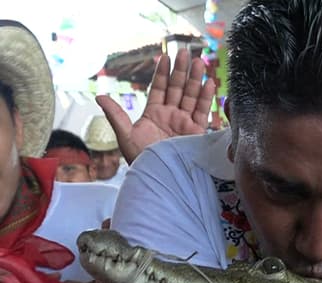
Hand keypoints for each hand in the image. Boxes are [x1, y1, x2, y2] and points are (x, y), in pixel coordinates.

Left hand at [95, 48, 215, 163]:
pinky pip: (202, 111)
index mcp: (153, 115)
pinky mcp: (197, 132)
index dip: (162, 73)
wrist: (160, 178)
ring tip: (200, 62)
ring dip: (195, 79)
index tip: (165, 58)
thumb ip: (116, 115)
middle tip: (186, 52)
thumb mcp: (125, 136)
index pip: (159, 89)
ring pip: (191, 96)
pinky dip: (206, 98)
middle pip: (178, 88)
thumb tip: (99, 96)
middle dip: (182, 71)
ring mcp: (185, 123)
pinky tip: (209, 83)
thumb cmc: (141, 160)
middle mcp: (171, 116)